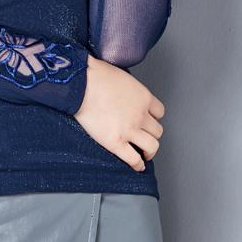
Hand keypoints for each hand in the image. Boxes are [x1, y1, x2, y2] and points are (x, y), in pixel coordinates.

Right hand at [73, 54, 164, 171]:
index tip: (148, 121)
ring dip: (150, 151)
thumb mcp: (122, 76)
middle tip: (146, 137)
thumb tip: (127, 95)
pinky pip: (134, 159)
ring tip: (145, 154)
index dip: (153, 117)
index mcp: (143, 97)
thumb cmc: (96, 75)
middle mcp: (141, 115)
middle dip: (152, 134)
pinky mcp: (116, 142)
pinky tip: (137, 166)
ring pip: (152, 146)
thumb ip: (130, 90)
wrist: (81, 83)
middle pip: (157, 131)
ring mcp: (130, 130)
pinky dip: (138, 165)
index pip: (159, 112)